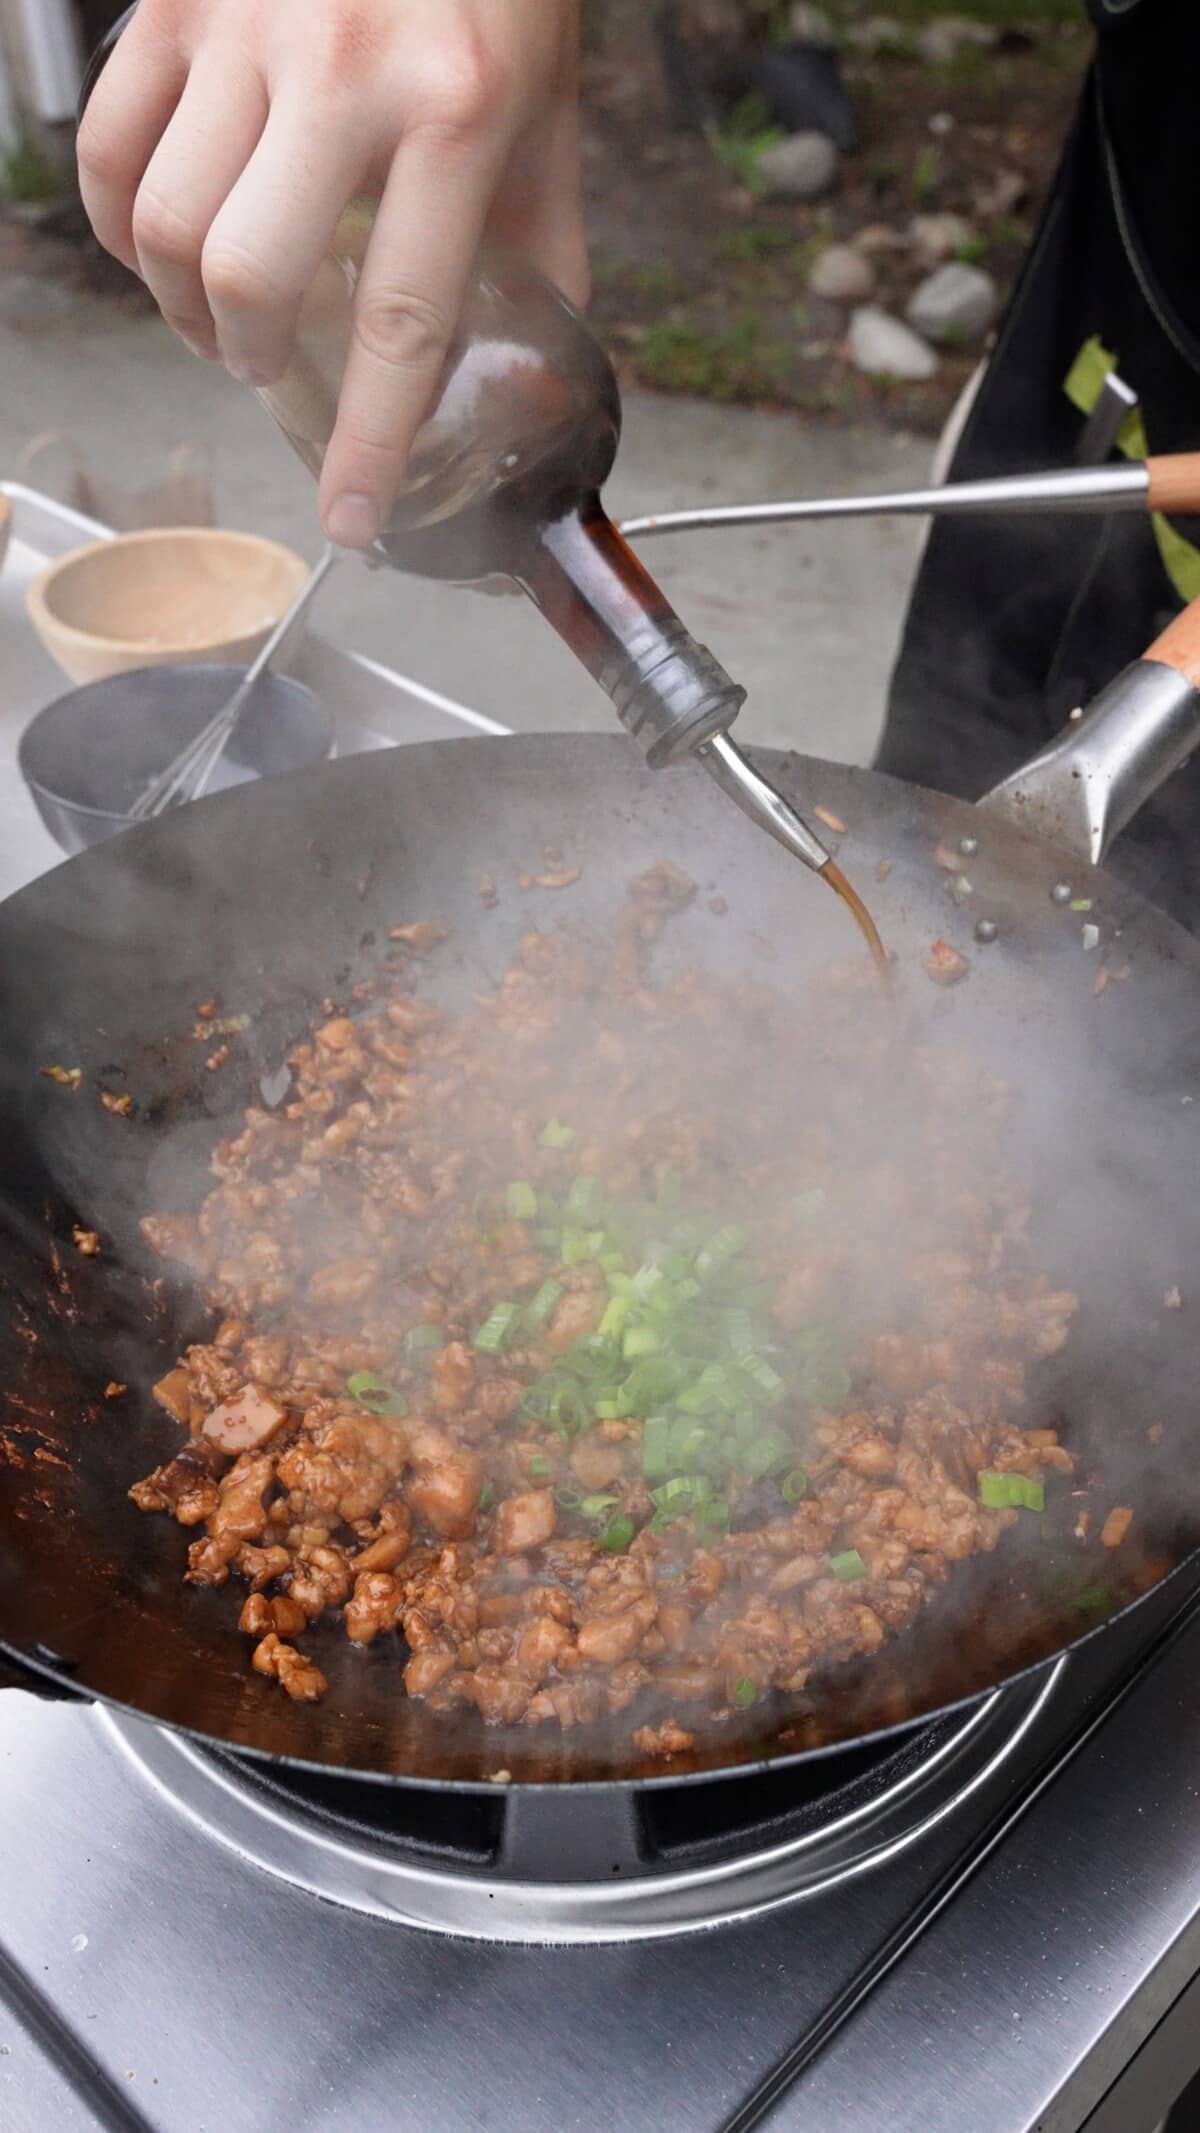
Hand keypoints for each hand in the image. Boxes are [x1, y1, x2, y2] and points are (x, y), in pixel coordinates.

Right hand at [78, 0, 586, 547]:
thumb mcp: (547, 108)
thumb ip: (539, 245)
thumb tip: (533, 371)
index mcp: (457, 107)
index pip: (400, 317)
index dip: (369, 439)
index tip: (350, 520)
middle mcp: (343, 66)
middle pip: (247, 275)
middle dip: (252, 360)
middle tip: (275, 372)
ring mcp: (243, 26)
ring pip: (168, 222)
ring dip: (187, 307)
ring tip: (226, 319)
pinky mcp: (175, 1)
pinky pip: (113, 148)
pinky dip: (125, 226)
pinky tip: (167, 248)